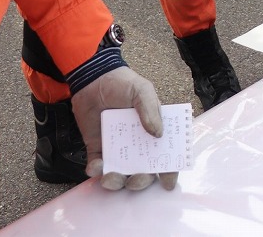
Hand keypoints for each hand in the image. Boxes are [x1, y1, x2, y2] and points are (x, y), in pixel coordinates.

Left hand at [71, 66, 177, 191]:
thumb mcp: (142, 91)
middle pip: (142, 170)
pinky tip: (95, 167)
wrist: (93, 79)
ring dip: (116, 181)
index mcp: (153, 130)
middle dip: (140, 181)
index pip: (164, 154)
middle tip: (135, 180)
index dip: (168, 171)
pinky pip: (97, 164)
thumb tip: (158, 134)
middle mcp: (136, 143)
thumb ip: (150, 111)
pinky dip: (95, 170)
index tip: (168, 183)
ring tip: (110, 178)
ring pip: (119, 173)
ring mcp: (116, 147)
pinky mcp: (97, 147)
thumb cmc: (123, 83)